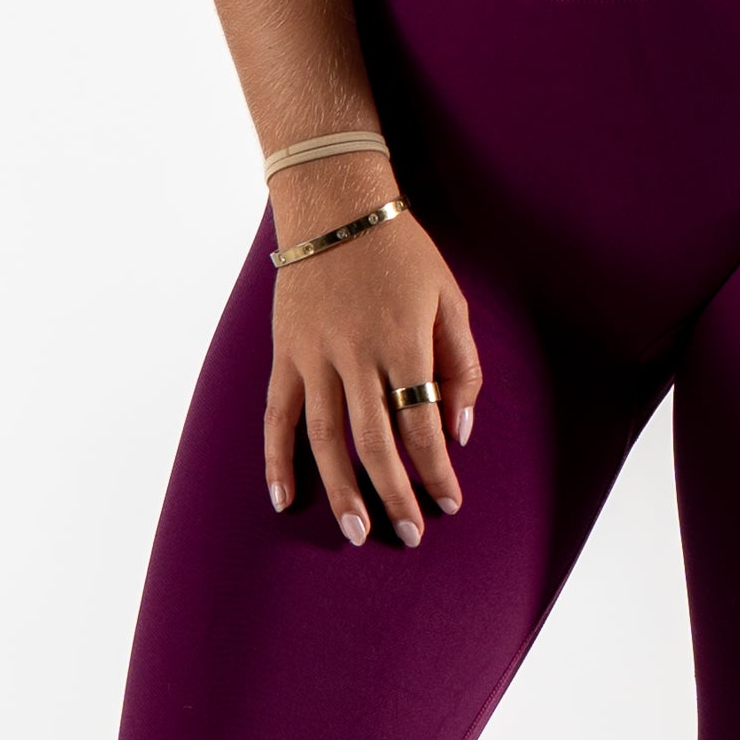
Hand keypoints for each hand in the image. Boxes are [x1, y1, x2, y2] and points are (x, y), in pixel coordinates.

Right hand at [264, 168, 480, 547]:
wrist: (333, 204)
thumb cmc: (401, 251)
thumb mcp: (449, 298)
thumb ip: (461, 366)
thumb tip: (459, 430)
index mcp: (403, 342)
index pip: (423, 423)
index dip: (438, 469)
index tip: (450, 502)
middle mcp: (356, 355)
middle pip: (375, 441)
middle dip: (394, 493)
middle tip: (409, 535)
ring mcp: (313, 356)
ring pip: (325, 438)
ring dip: (341, 489)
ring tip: (356, 531)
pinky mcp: (284, 354)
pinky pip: (277, 415)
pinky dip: (277, 457)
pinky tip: (285, 497)